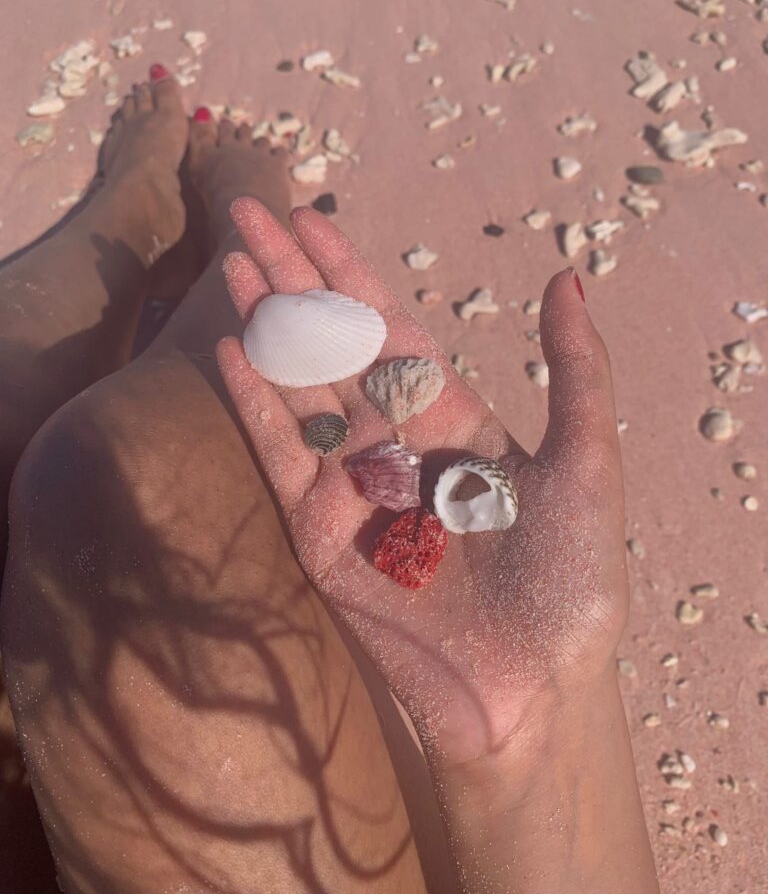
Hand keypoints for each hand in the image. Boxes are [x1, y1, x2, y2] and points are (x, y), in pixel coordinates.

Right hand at [217, 197, 627, 767]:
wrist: (532, 688)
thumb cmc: (570, 580)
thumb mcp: (588, 462)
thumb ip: (575, 370)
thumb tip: (567, 275)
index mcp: (451, 417)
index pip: (389, 326)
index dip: (350, 270)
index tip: (313, 214)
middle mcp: (395, 441)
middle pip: (333, 342)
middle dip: (293, 277)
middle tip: (247, 210)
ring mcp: (351, 484)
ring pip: (298, 387)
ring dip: (265, 325)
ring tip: (233, 263)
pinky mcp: (319, 534)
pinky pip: (282, 455)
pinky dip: (256, 401)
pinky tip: (232, 346)